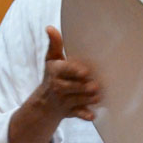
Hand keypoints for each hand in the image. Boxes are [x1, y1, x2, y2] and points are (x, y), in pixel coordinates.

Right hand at [9, 26, 99, 142]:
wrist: (44, 104)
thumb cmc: (53, 75)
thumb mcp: (52, 60)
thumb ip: (54, 44)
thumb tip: (50, 27)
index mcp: (55, 71)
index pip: (64, 70)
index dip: (74, 71)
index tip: (85, 72)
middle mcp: (57, 86)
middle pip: (72, 87)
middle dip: (83, 87)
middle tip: (95, 85)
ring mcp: (63, 100)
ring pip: (77, 100)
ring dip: (87, 99)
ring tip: (98, 95)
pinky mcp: (69, 112)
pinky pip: (77, 114)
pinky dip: (84, 115)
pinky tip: (92, 115)